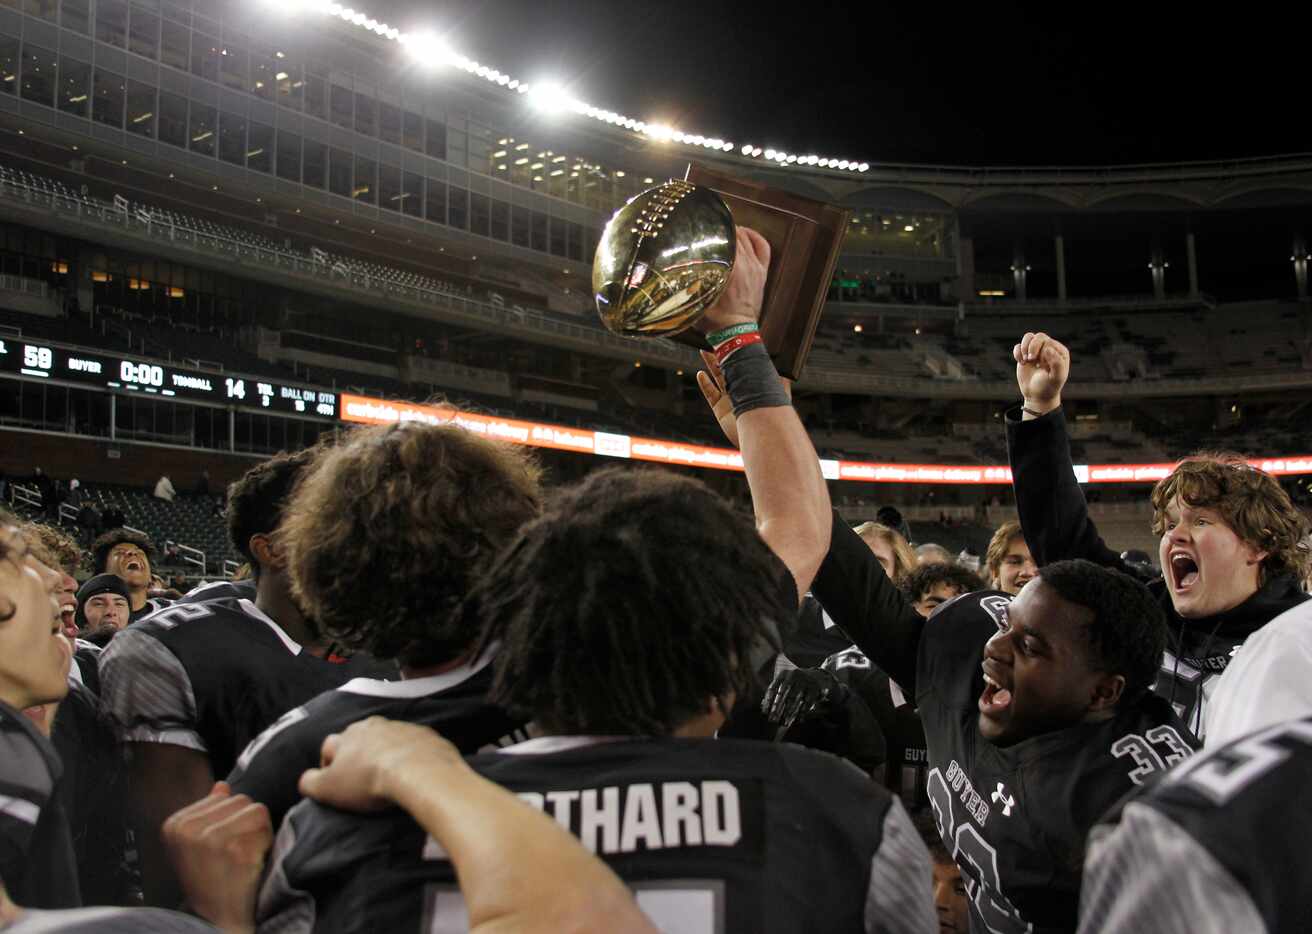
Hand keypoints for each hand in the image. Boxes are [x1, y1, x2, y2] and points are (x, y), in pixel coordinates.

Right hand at [162, 782, 271, 933]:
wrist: (216, 921)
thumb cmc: (211, 882)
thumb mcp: (197, 846)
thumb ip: (208, 812)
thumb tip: (221, 785)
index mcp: (175, 824)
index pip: (224, 795)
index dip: (232, 820)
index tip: (220, 847)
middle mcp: (188, 829)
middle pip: (242, 799)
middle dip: (247, 824)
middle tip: (236, 853)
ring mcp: (210, 839)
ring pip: (256, 810)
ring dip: (259, 833)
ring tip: (244, 856)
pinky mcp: (234, 849)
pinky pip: (266, 826)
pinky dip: (266, 843)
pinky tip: (251, 863)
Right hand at [298, 717, 464, 812]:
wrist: (418, 770)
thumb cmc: (368, 780)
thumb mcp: (328, 788)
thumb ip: (309, 783)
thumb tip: (305, 780)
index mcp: (346, 736)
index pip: (329, 746)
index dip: (328, 765)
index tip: (335, 783)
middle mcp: (372, 725)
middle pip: (359, 738)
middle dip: (357, 754)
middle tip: (362, 777)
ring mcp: (400, 727)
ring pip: (387, 737)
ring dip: (385, 751)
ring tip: (388, 773)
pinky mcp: (424, 735)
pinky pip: (413, 742)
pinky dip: (410, 753)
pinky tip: (412, 769)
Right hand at [695, 226, 770, 333]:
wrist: (736, 332)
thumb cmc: (716, 319)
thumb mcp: (697, 298)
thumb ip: (690, 280)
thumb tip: (679, 265)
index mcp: (731, 268)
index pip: (723, 238)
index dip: (712, 229)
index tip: (702, 225)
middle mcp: (745, 264)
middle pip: (735, 235)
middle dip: (723, 229)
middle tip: (710, 228)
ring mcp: (756, 267)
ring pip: (747, 238)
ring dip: (736, 231)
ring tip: (725, 229)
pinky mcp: (762, 272)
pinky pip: (763, 247)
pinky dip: (755, 237)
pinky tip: (746, 234)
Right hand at [696, 349, 791, 449]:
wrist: (761, 437)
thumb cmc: (772, 415)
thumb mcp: (778, 394)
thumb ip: (781, 379)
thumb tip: (787, 364)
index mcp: (752, 384)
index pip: (742, 364)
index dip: (736, 352)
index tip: (731, 339)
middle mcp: (740, 389)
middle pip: (727, 367)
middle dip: (720, 354)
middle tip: (714, 340)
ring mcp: (729, 399)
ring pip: (717, 377)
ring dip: (710, 364)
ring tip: (703, 351)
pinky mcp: (719, 409)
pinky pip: (710, 393)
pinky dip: (705, 384)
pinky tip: (700, 373)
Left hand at [761, 668, 847, 730]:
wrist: (817, 675)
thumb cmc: (796, 682)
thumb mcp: (785, 682)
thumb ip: (775, 692)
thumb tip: (763, 706)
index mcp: (783, 673)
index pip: (773, 688)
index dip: (768, 701)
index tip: (765, 712)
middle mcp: (793, 675)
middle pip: (783, 694)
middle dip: (777, 708)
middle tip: (773, 720)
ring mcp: (804, 680)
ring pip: (794, 699)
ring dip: (788, 712)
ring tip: (784, 723)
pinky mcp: (815, 688)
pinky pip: (807, 702)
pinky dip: (802, 712)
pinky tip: (798, 720)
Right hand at [1013, 331, 1069, 415]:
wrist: (1037, 396)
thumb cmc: (1049, 387)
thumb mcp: (1056, 377)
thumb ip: (1056, 363)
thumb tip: (1047, 349)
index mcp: (1059, 352)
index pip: (1049, 342)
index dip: (1042, 351)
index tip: (1042, 365)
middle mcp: (1049, 348)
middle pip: (1039, 337)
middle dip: (1032, 347)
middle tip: (1031, 359)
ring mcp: (1036, 351)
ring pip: (1029, 337)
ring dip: (1024, 347)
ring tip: (1025, 360)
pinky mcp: (1025, 355)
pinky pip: (1018, 345)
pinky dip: (1017, 352)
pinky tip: (1021, 362)